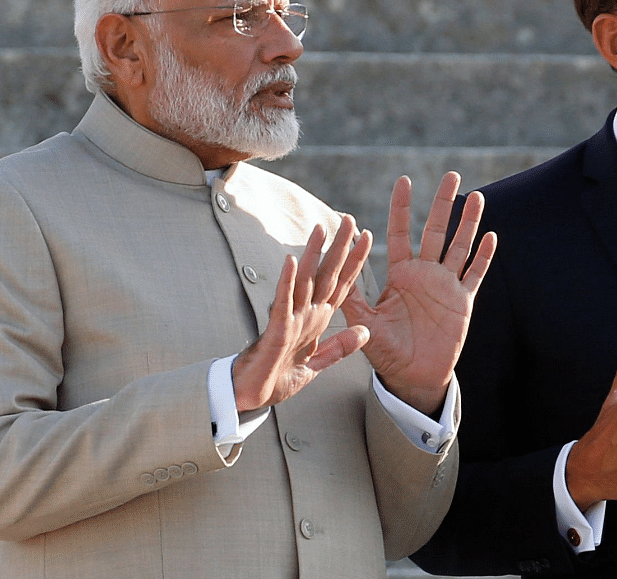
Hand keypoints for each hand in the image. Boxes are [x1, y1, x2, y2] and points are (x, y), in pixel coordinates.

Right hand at [231, 215, 372, 411]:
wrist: (249, 397)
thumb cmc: (276, 379)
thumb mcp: (316, 364)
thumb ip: (339, 348)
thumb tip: (364, 333)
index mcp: (316, 320)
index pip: (341, 286)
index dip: (354, 262)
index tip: (367, 237)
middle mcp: (305, 314)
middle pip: (326, 275)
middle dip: (339, 248)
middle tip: (349, 218)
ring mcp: (290, 319)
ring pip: (304, 281)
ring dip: (312, 255)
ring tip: (320, 229)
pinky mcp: (277, 331)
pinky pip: (283, 303)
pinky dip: (287, 283)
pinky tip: (292, 261)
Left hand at [343, 172, 496, 415]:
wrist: (412, 376)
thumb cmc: (386, 351)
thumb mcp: (364, 323)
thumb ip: (351, 298)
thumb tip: (332, 269)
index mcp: (400, 274)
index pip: (401, 233)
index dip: (402, 208)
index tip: (404, 181)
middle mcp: (425, 274)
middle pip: (436, 230)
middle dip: (442, 203)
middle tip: (450, 175)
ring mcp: (446, 285)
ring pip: (459, 246)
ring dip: (468, 222)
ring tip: (475, 196)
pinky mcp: (463, 301)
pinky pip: (474, 274)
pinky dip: (483, 256)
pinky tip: (490, 236)